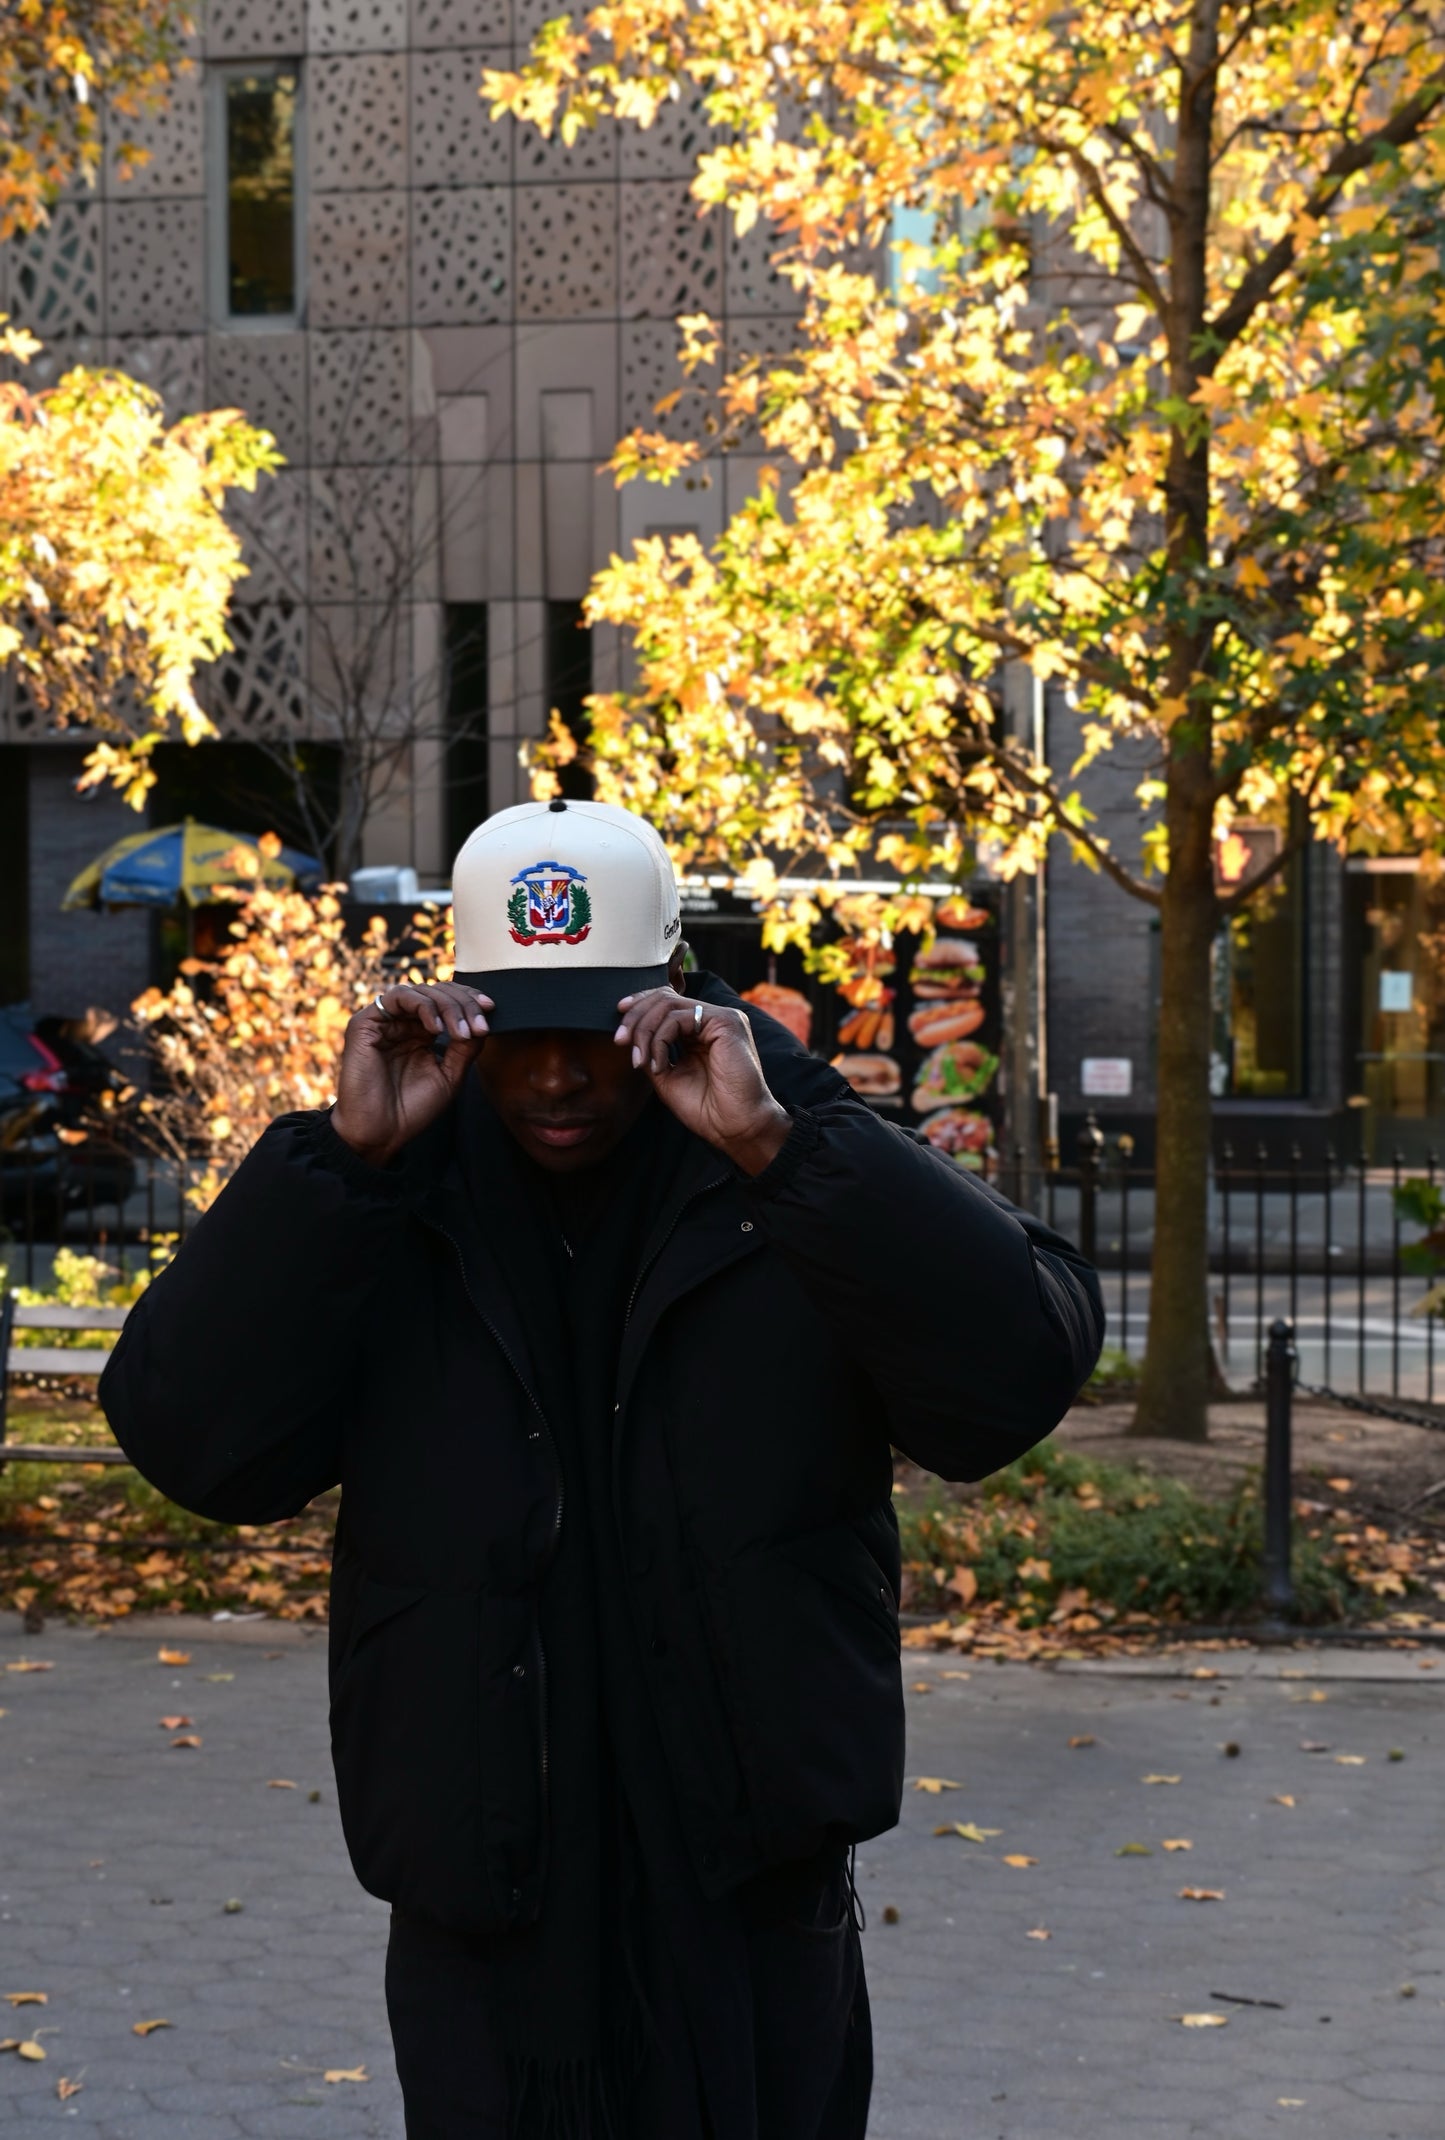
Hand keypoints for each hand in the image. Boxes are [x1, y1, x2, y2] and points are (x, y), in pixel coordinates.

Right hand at [331, 983, 491, 1168]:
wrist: (381, 1132)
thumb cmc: (412, 1109)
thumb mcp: (450, 1076)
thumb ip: (466, 1047)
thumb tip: (483, 1021)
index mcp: (421, 1032)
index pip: (447, 1002)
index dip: (470, 1000)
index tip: (490, 1009)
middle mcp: (402, 1023)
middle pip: (437, 992)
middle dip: (464, 1004)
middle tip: (479, 1025)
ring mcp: (384, 1021)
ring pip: (421, 991)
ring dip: (448, 1005)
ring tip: (461, 1031)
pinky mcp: (366, 1022)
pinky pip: (398, 997)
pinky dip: (423, 1006)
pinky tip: (437, 1028)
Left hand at [615, 991, 790, 1174]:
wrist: (734, 1127)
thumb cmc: (707, 1108)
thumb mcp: (667, 1076)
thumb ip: (651, 1051)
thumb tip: (628, 1035)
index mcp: (701, 1029)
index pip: (666, 1001)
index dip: (639, 1006)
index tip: (619, 1028)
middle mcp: (712, 1019)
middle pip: (663, 997)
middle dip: (635, 1017)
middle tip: (620, 1041)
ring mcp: (721, 1017)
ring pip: (667, 1004)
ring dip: (644, 1031)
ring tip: (639, 1060)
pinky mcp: (726, 1022)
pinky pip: (678, 1018)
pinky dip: (660, 1040)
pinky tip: (659, 1064)